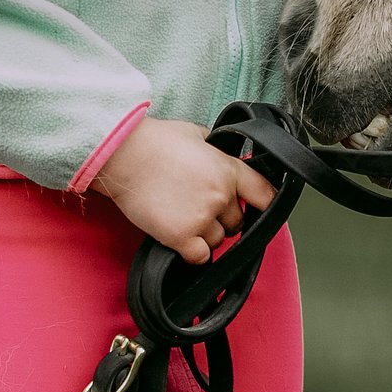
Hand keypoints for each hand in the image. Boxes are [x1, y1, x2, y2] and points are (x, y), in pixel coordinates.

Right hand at [91, 117, 276, 263]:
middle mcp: (220, 196)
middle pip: (237, 222)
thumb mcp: (198, 134)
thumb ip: (217, 150)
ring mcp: (201, 218)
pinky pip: (200, 257)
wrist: (125, 155)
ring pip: (218, 241)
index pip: (264, 194)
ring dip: (206, 235)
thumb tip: (223, 156)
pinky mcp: (180, 236)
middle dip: (224, 219)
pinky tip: (182, 240)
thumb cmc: (157, 141)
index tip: (261, 209)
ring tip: (185, 219)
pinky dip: (194, 253)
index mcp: (229, 169)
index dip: (266, 204)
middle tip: (203, 209)